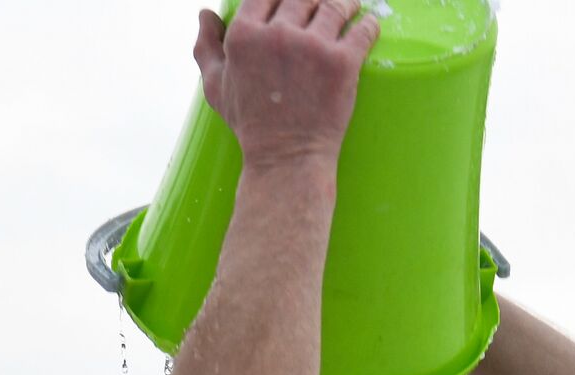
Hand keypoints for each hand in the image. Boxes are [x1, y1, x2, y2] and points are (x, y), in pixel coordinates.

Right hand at [194, 0, 379, 169]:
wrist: (285, 159)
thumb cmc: (250, 125)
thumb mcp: (217, 87)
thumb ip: (206, 48)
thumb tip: (205, 14)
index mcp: (244, 35)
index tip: (292, 1)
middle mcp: (278, 35)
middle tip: (325, 4)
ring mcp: (312, 47)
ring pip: (335, 5)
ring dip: (346, 3)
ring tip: (352, 6)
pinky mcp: (342, 63)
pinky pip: (363, 30)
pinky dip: (369, 23)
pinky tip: (368, 23)